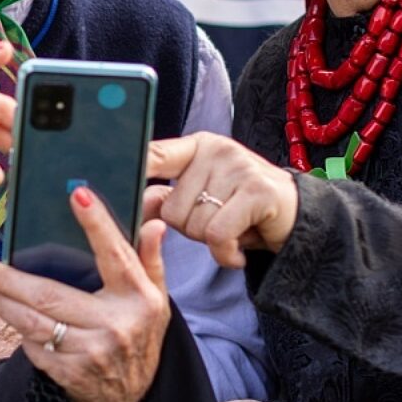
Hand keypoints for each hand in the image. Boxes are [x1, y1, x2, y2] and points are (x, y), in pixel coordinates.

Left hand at [0, 187, 169, 401]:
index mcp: (140, 298)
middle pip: (52, 294)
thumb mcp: (155, 300)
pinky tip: (9, 317)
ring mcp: (93, 352)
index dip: (97, 223)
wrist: (129, 400)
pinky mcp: (72, 374)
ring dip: (4, 304)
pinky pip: (35, 348)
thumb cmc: (138, 336)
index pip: (116, 254)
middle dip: (13, 279)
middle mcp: (117, 325)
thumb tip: (153, 223)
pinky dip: (20, 333)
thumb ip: (150, 260)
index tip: (78, 194)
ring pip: (34, 323)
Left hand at [145, 132, 298, 265]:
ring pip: (193, 225)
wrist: (297, 218)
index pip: (155, 154)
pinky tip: (237, 252)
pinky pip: (217, 234)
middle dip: (190, 229)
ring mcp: (239, 168)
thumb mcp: (202, 199)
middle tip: (217, 225)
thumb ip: (167, 198)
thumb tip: (135, 206)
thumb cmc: (241, 209)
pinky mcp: (257, 192)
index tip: (103, 174)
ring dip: (210, 243)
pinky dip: (225, 254)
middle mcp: (217, 151)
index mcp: (197, 147)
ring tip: (232, 232)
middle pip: (172, 208)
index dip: (131, 166)